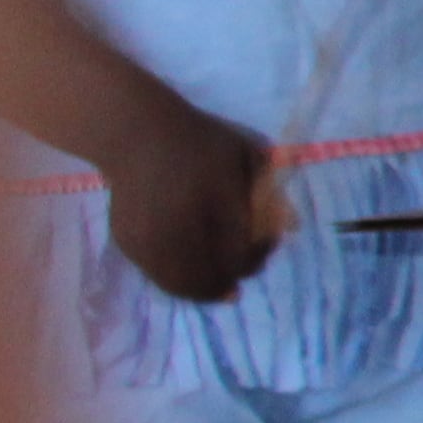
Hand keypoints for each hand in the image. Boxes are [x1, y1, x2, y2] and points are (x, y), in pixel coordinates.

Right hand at [100, 91, 282, 304]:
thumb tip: (294, 229)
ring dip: (209, 286)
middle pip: (214, 275)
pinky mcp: (128, 243)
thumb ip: (272, 193)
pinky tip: (197, 268)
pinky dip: (183, 281)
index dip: (260, 254)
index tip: (266, 243)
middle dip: (236, 275)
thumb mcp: (248, 155)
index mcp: (212, 198)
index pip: (241, 251)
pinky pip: (161, 277)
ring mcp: (148, 237)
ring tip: (223, 276)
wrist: (137, 135)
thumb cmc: (201, 143)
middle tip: (245, 266)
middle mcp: (177, 223)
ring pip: (186, 284)